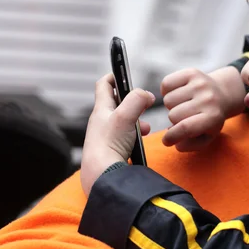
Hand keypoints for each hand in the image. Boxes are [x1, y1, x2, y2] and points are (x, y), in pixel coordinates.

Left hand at [80, 73, 154, 195]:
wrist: (102, 175)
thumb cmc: (109, 145)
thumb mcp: (125, 116)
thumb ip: (137, 100)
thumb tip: (146, 94)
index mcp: (101, 109)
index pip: (104, 85)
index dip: (115, 75)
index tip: (126, 72)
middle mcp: (101, 121)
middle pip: (117, 102)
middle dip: (133, 101)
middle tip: (144, 103)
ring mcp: (106, 135)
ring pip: (124, 120)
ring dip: (137, 119)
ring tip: (145, 126)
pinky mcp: (112, 148)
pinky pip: (125, 136)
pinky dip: (135, 134)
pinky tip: (141, 141)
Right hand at [160, 66, 245, 151]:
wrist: (222, 94)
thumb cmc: (210, 119)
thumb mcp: (206, 137)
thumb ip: (190, 145)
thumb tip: (175, 142)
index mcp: (213, 117)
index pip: (185, 128)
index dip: (171, 137)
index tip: (166, 141)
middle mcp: (208, 99)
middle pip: (173, 115)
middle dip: (174, 120)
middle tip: (182, 118)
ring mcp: (200, 83)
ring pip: (167, 100)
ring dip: (171, 106)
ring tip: (182, 105)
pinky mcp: (191, 72)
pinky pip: (166, 83)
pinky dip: (166, 91)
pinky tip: (177, 94)